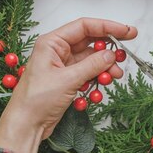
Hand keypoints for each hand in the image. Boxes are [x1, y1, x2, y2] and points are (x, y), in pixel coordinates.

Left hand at [0, 18, 136, 152]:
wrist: (26, 125)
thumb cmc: (36, 100)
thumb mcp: (67, 80)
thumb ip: (92, 65)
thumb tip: (111, 55)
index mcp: (52, 43)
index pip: (84, 26)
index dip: (107, 27)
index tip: (126, 32)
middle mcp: (57, 51)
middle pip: (90, 42)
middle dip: (108, 49)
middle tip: (125, 54)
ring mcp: (63, 66)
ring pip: (91, 59)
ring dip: (105, 67)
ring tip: (115, 76)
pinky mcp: (67, 80)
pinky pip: (87, 73)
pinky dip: (97, 78)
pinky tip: (101, 86)